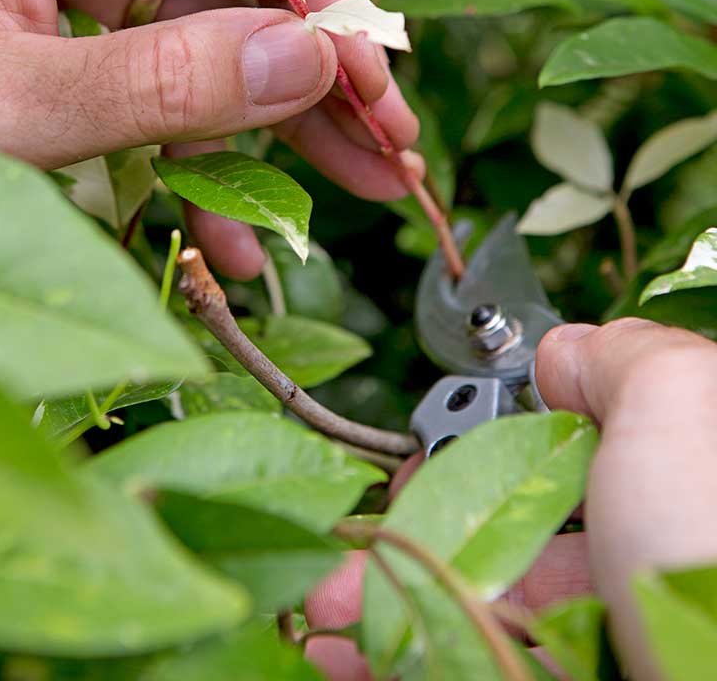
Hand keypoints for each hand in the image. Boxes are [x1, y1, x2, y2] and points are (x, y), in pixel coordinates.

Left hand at [0, 0, 419, 276]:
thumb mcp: (10, 99)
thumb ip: (165, 82)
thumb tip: (310, 62)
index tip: (367, 72)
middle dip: (311, 69)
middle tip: (385, 147)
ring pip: (205, 32)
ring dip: (270, 123)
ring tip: (345, 194)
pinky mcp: (59, 30)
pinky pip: (152, 77)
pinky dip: (195, 148)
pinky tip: (238, 226)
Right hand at [305, 319, 716, 680]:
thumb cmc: (712, 548)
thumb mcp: (682, 403)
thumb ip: (620, 356)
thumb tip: (560, 354)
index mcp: (670, 477)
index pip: (573, 446)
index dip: (490, 436)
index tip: (433, 444)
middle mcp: (644, 554)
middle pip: (508, 526)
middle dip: (417, 522)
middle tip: (364, 529)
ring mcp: (606, 635)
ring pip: (477, 605)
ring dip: (385, 597)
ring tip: (324, 598)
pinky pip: (470, 669)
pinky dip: (396, 663)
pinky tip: (345, 656)